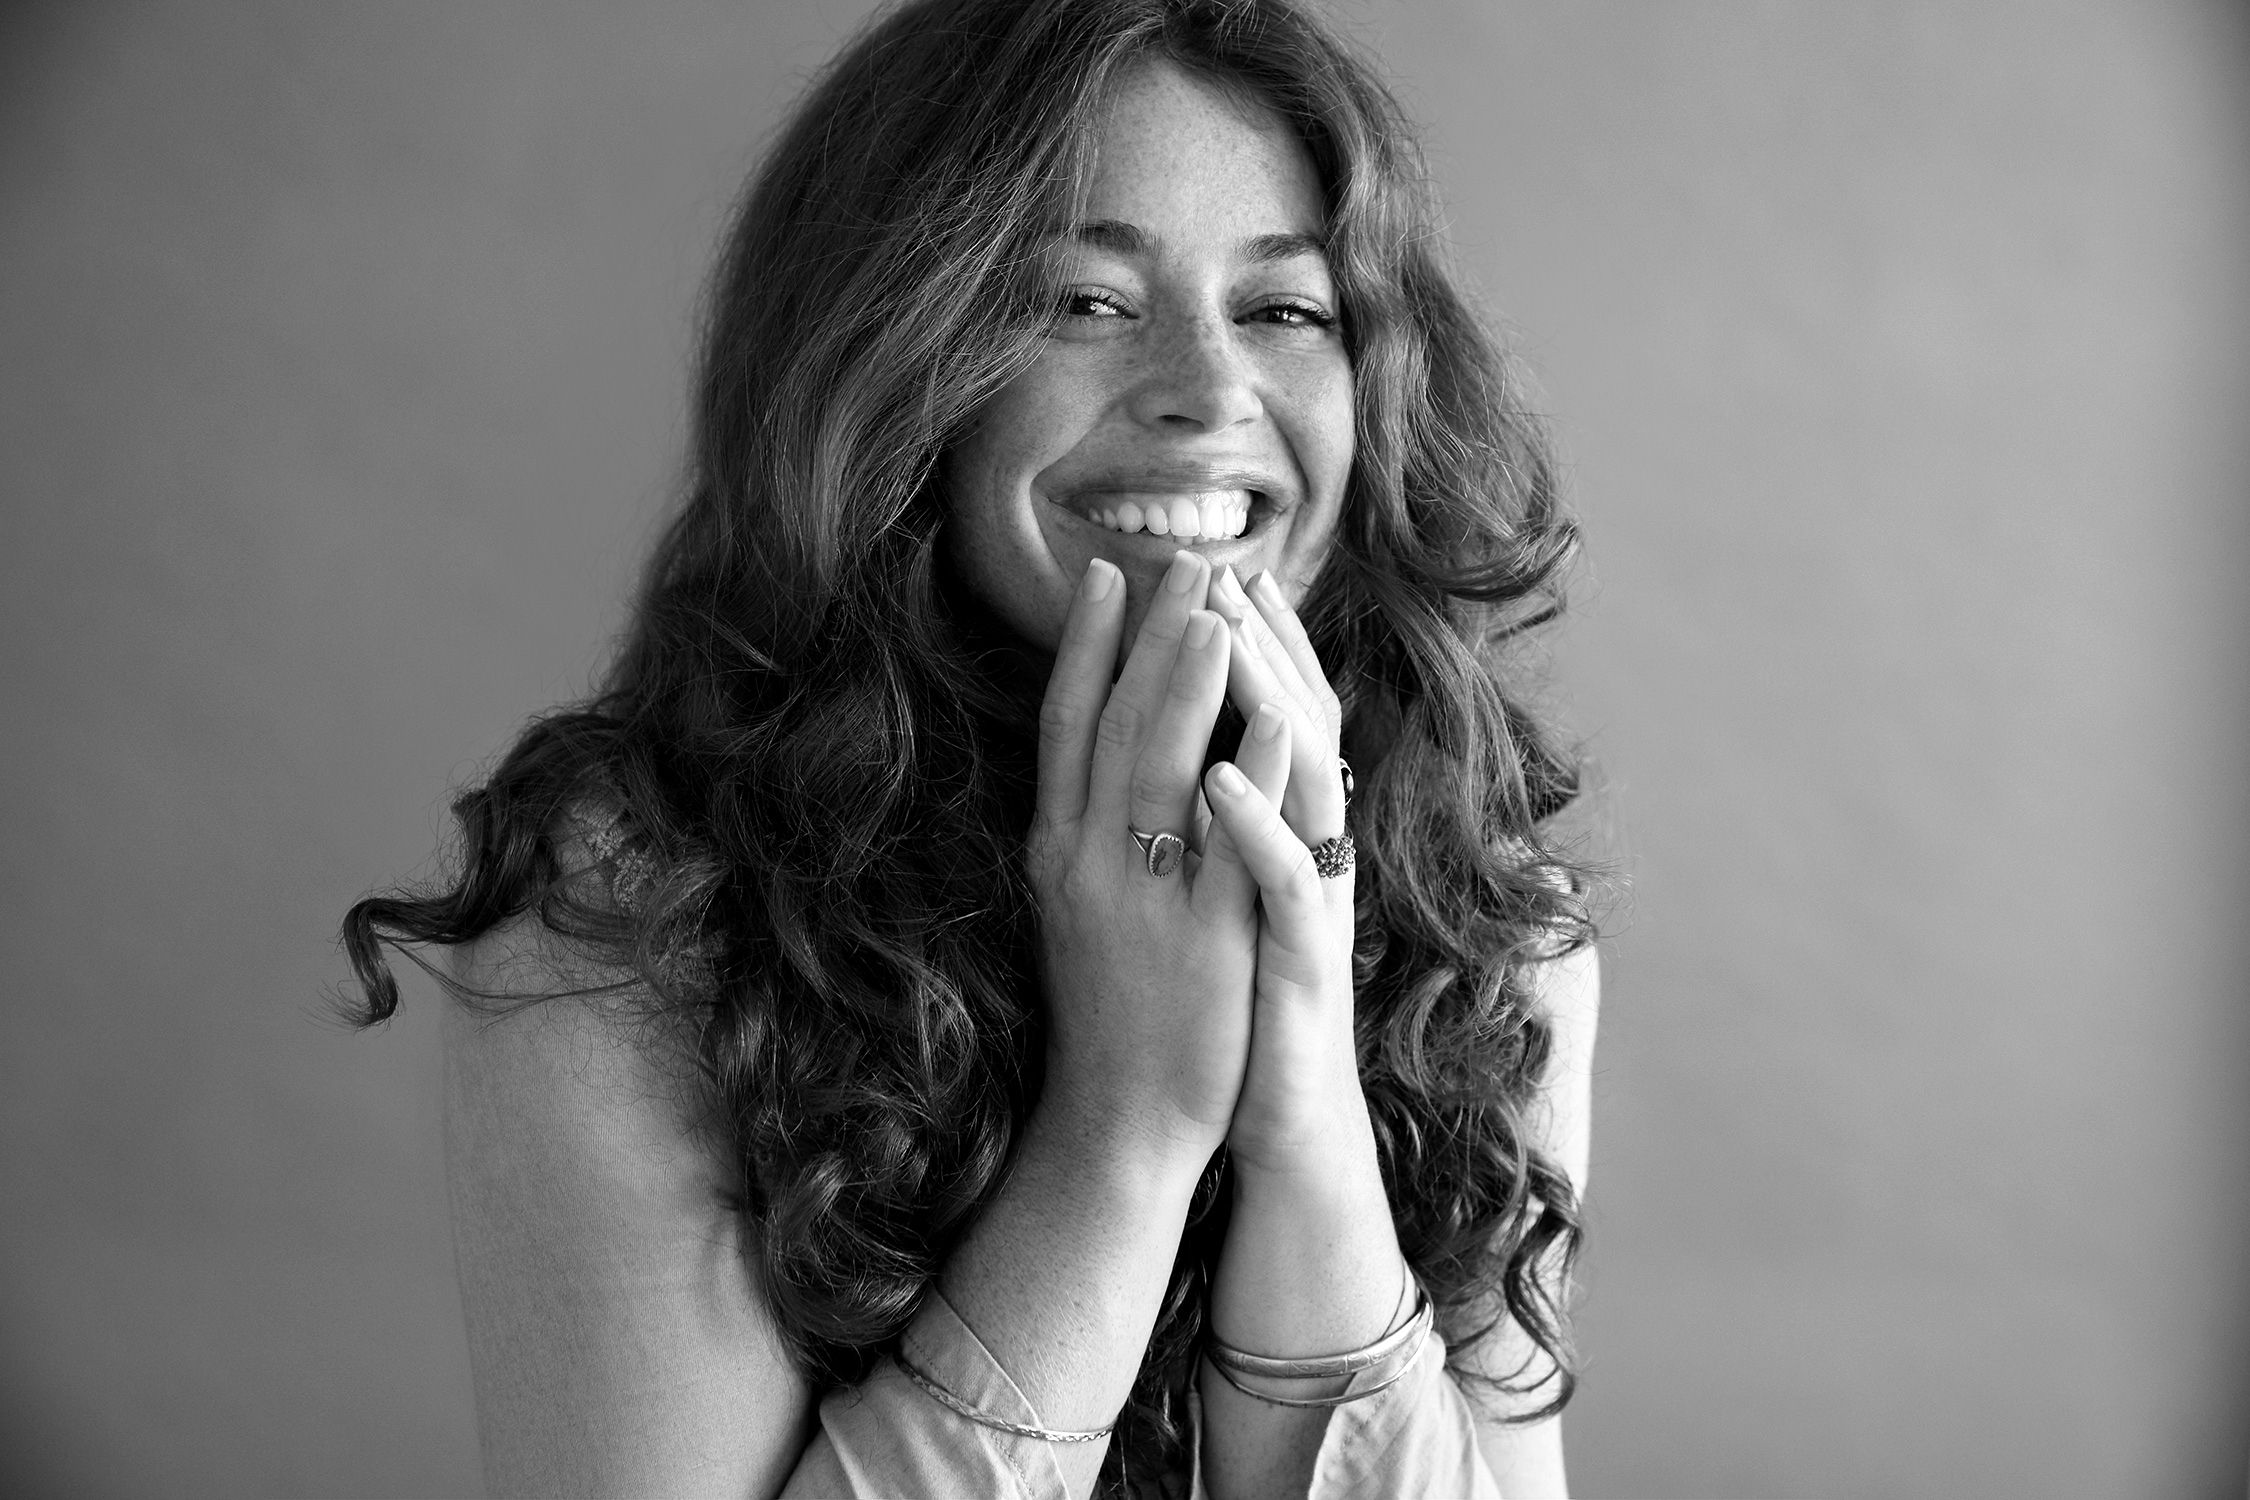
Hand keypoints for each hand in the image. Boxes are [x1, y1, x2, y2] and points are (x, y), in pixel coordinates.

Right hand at [1027, 551, 1273, 1165]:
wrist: (1118, 1120)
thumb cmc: (1107, 1007)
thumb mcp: (1075, 903)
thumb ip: (1087, 824)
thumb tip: (1103, 741)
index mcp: (1056, 849)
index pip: (1064, 723)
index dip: (1087, 644)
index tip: (1110, 572)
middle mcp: (1088, 862)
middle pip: (1115, 724)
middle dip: (1151, 636)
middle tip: (1184, 560)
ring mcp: (1144, 899)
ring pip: (1158, 768)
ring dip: (1188, 681)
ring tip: (1217, 609)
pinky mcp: (1204, 941)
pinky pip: (1230, 845)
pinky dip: (1251, 777)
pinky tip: (1278, 720)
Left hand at [1201, 566, 1365, 1178]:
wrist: (1278, 1118)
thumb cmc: (1244, 1004)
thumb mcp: (1225, 895)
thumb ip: (1223, 823)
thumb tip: (1196, 755)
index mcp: (1285, 833)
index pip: (1277, 714)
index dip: (1253, 642)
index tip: (1215, 570)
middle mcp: (1309, 852)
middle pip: (1297, 721)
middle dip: (1257, 640)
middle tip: (1220, 567)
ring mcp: (1311, 901)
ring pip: (1302, 778)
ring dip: (1264, 700)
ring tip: (1220, 631)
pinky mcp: (1302, 960)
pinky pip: (1282, 878)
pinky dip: (1254, 822)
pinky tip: (1217, 775)